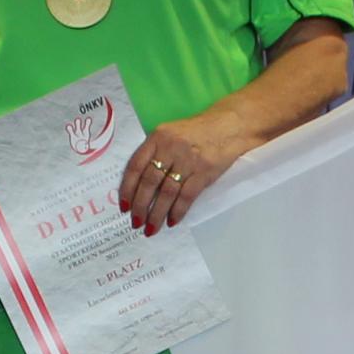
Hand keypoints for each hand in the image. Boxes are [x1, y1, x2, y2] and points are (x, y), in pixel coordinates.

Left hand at [120, 110, 257, 232]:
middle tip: (136, 222)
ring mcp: (188, 159)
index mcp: (157, 137)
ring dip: (157, 213)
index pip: (135, 166)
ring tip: (151, 228)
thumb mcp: (171, 134)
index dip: (127, 188)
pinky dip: (178, 211)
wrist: (229, 126)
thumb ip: (155, 153)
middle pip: (149, 181)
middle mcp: (171, 147)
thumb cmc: (197, 132)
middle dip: (140, 206)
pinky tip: (172, 221)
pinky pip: (187, 196)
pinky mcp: (204, 171)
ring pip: (167, 192)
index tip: (124, 206)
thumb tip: (139, 186)